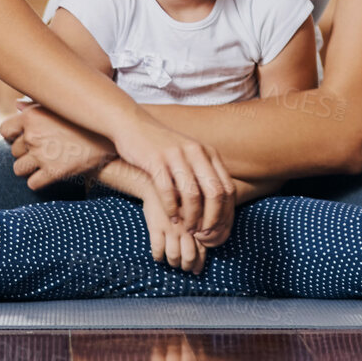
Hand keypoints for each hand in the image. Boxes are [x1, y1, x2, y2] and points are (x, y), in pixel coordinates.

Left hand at [1, 101, 114, 187]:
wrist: (110, 138)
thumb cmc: (84, 120)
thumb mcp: (60, 106)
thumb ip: (35, 106)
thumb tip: (17, 105)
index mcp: (32, 116)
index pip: (5, 130)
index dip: (12, 136)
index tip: (21, 139)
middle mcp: (33, 135)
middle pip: (14, 151)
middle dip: (25, 153)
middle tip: (42, 151)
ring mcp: (42, 154)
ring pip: (18, 169)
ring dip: (28, 169)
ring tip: (41, 165)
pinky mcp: (53, 172)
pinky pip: (32, 183)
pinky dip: (38, 182)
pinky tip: (47, 176)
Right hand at [110, 114, 234, 233]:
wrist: (134, 126)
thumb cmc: (163, 149)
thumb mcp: (190, 157)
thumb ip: (204, 176)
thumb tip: (219, 208)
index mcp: (209, 153)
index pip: (228, 188)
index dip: (225, 213)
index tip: (216, 229)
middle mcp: (197, 152)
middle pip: (215, 193)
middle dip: (211, 219)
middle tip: (203, 234)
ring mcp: (177, 154)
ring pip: (192, 194)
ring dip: (191, 217)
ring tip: (187, 228)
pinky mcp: (156, 159)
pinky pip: (167, 190)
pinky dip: (171, 208)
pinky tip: (171, 217)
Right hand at [142, 198, 206, 273]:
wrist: (156, 182)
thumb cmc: (178, 195)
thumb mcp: (194, 206)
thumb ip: (202, 222)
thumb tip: (208, 243)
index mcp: (199, 222)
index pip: (202, 249)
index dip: (199, 263)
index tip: (197, 270)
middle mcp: (187, 226)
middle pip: (189, 256)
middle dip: (187, 266)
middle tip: (185, 268)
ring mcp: (171, 227)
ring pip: (174, 255)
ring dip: (173, 263)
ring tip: (173, 263)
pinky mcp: (156, 226)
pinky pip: (158, 249)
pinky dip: (158, 257)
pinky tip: (159, 257)